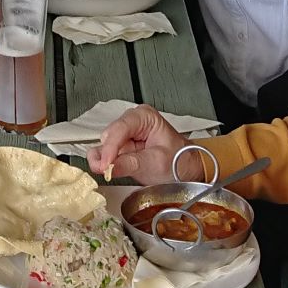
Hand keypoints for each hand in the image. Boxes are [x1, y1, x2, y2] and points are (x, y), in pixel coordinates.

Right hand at [88, 105, 202, 183]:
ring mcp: (125, 135)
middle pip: (110, 135)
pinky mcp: (120, 148)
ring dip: (103, 159)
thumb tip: (109, 167)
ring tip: (106, 171)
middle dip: (107, 153)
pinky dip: (102, 162)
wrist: (185, 169)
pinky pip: (104, 153)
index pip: (120, 129)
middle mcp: (132, 122)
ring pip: (104, 144)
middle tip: (107, 170)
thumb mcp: (156, 163)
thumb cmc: (178, 160)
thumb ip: (131, 164)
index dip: (110, 147)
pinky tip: (104, 170)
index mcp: (144, 117)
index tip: (105, 165)